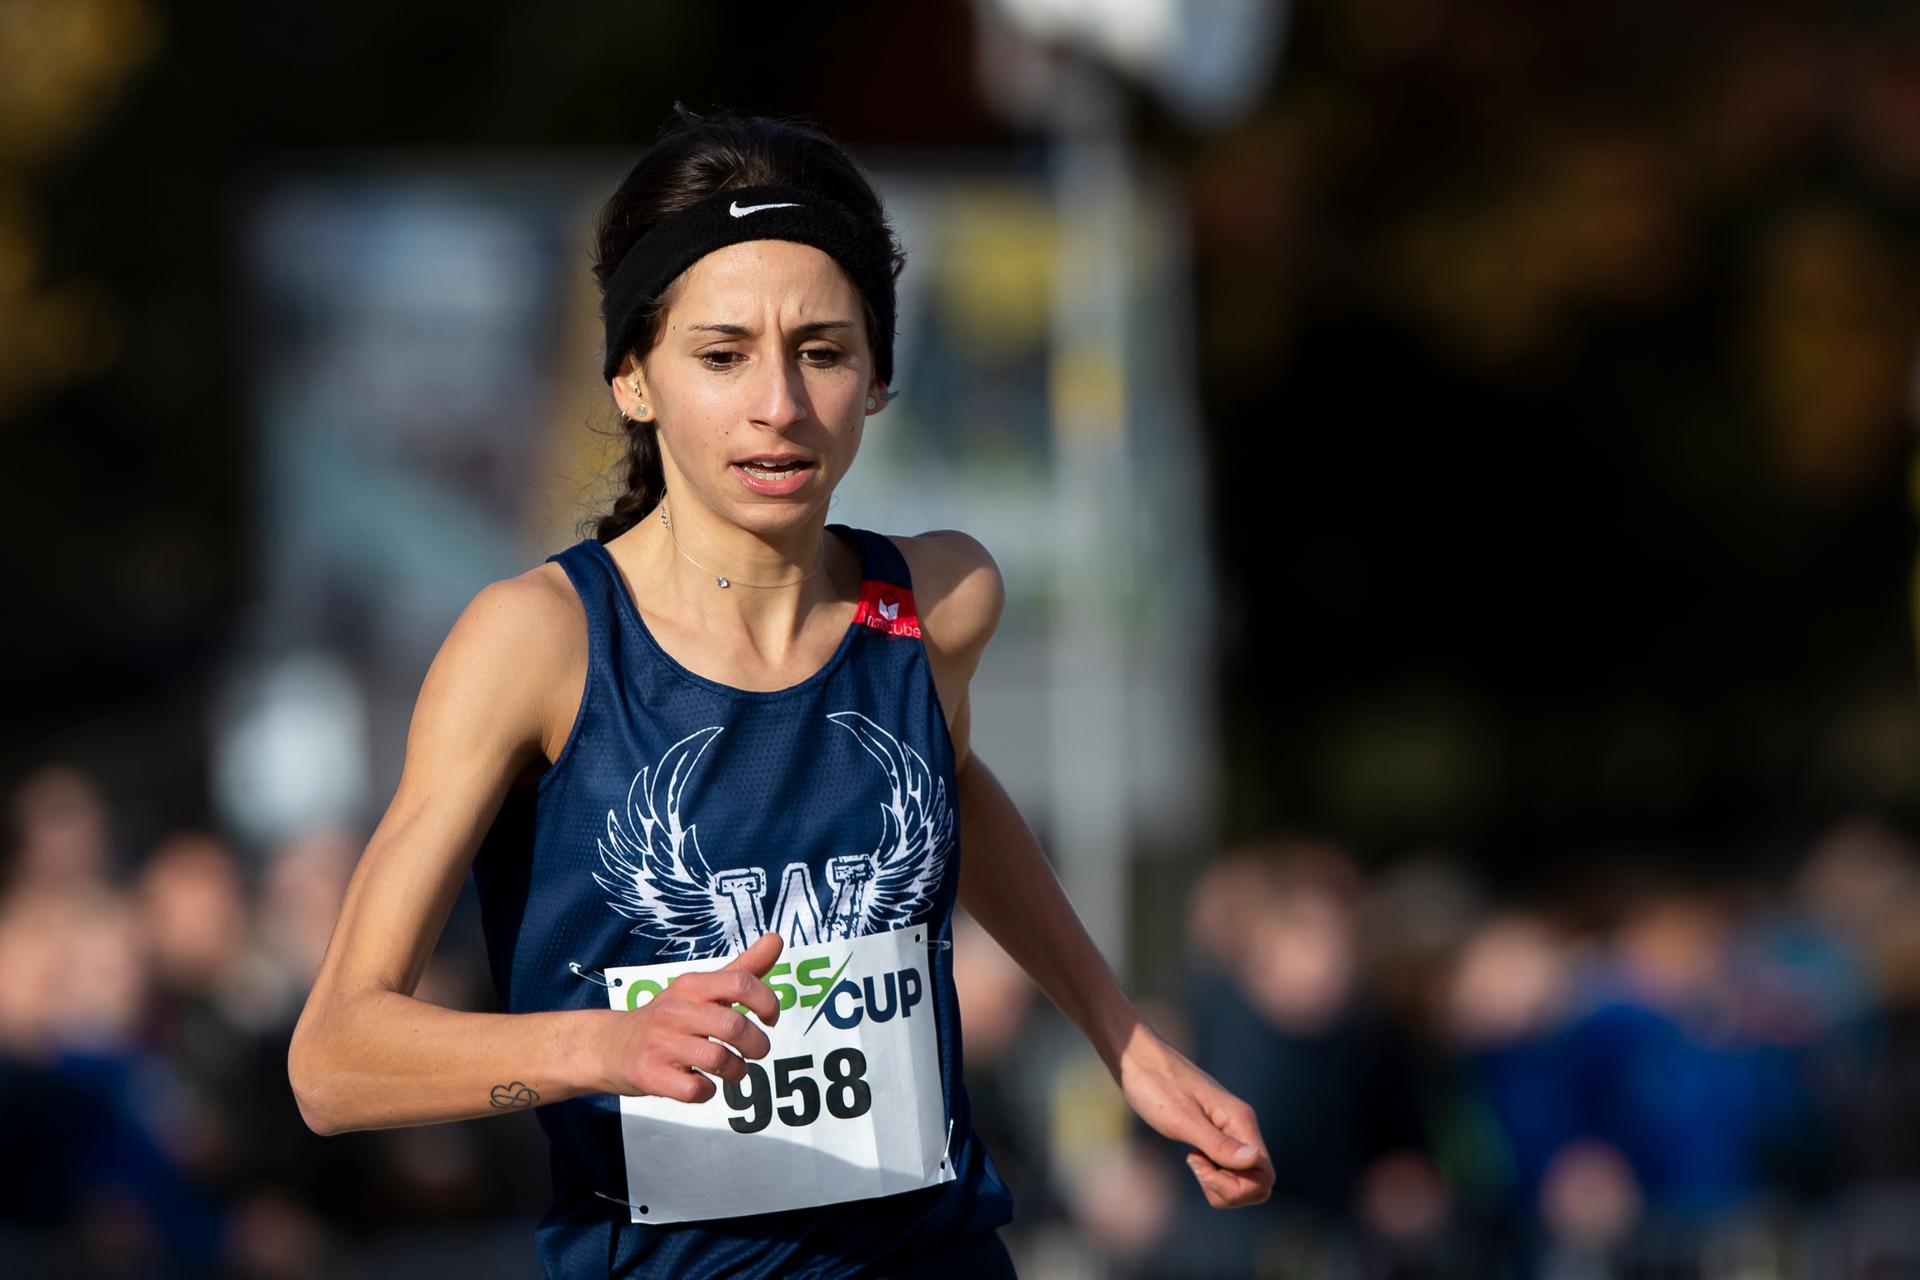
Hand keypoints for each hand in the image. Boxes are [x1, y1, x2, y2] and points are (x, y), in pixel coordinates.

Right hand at [602, 932, 783, 1102]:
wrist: (612, 1046)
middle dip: (757, 1044)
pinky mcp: (650, 1074)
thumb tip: (776, 939)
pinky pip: (694, 1089)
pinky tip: (702, 1082)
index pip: (741, 983)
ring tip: (733, 1069)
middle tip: (756, 1051)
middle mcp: (675, 1011)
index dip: (767, 1001)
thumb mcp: (701, 989)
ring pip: (718, 1059)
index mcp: (691, 985)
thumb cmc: (669, 1018)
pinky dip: (707, 1091)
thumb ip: (743, 969)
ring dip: (737, 1070)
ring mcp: (660, 1043)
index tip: (770, 1018)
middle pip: (733, 1026)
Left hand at [1116, 1026, 1273, 1208]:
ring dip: (1219, 1182)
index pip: (1265, 1176)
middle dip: (1229, 1189)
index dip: (1237, 1186)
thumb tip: (1254, 1161)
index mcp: (1240, 1122)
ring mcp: (1230, 1129)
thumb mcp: (1182, 1119)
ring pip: (1243, 1177)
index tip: (1201, 1164)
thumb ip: (1219, 1144)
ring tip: (1191, 1160)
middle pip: (1258, 1182)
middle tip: (1194, 1164)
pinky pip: (1228, 1166)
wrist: (1136, 1057)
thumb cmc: (1155, 1084)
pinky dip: (1212, 1172)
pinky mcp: (1216, 1131)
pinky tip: (1192, 1156)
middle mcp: (1242, 1126)